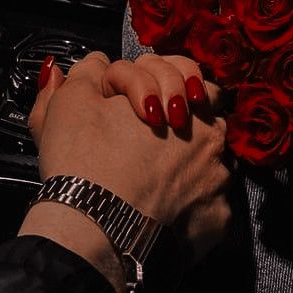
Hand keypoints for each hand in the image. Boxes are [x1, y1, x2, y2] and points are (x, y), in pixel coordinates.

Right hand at [20, 52, 231, 292]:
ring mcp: (220, 183)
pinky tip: (164, 214)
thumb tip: (95, 63)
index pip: (195, 82)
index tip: (144, 111)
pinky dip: (192, 210)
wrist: (94, 230)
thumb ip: (89, 73)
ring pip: (212, 166)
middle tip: (151, 144)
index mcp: (190, 103)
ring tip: (153, 183)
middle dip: (186, 128)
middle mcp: (215, 140)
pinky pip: (211, 209)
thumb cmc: (84, 159)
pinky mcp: (217, 222)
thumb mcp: (72, 102)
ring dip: (191, 170)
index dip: (168, 91)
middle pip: (209, 122)